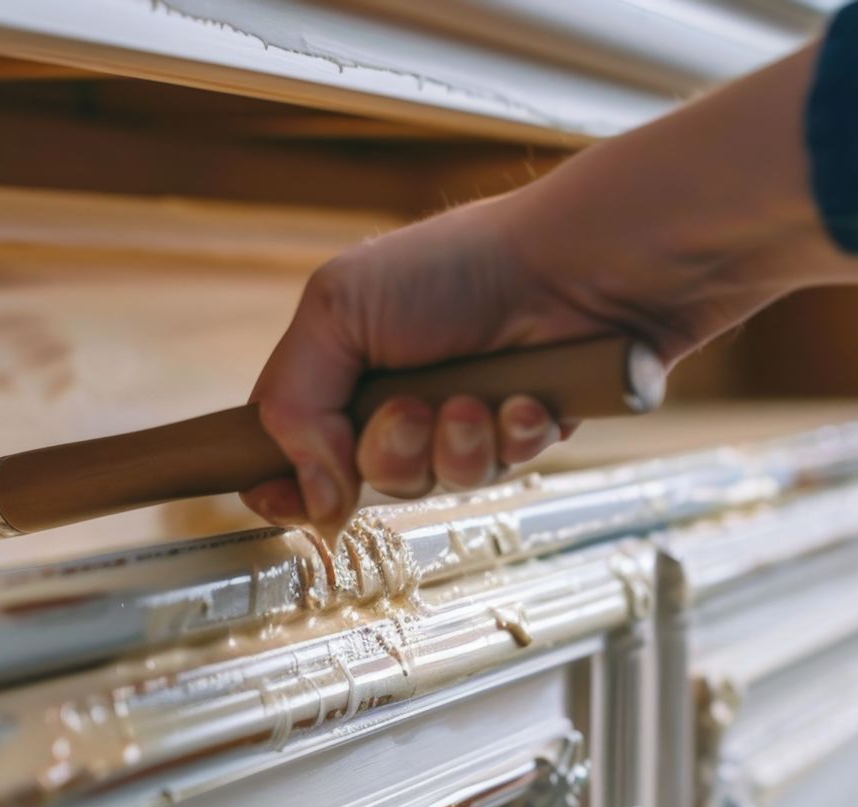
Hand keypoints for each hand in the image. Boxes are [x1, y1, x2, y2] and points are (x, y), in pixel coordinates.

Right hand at [244, 43, 857, 533]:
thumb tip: (308, 498)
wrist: (580, 259)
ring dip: (456, 447)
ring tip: (479, 399)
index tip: (278, 497)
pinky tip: (530, 399)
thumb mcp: (339, 307)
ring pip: (440, 484)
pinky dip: (514, 437)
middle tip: (413, 409)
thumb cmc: (461, 262)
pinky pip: (507, 472)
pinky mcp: (529, 430)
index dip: (286, 483)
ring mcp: (470, 418)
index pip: (296, 447)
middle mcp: (406, 396)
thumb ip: (294, 401)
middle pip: (369, 482)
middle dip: (389, 454)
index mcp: (350, 365)